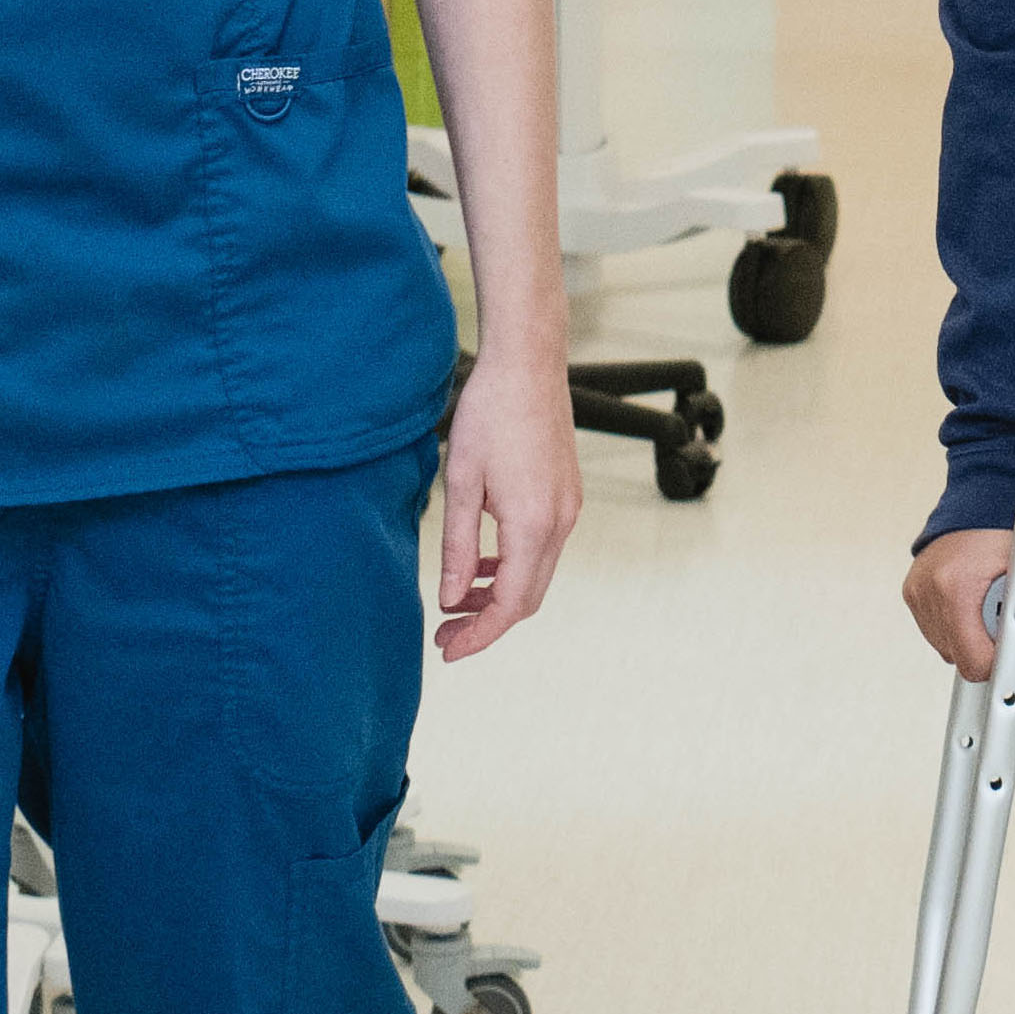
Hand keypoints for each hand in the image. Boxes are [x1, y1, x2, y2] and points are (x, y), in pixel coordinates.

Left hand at [434, 354, 580, 661]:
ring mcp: (568, 508)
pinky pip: (544, 548)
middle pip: (529, 598)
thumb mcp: (461, 483)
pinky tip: (484, 563)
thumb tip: (453, 598)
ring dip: (500, 594)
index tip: (448, 649)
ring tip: (458, 601)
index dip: (479, 635)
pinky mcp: (567, 494)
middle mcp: (560, 522)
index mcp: (533, 524)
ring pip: (537, 574)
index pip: (511, 605)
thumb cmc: (490, 413)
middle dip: (487, 622)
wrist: (527, 363)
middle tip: (445, 633)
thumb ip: (459, 548)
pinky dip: (514, 567)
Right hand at [901, 522, 1014, 680]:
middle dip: (993, 641)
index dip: (1004, 662)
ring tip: (996, 595)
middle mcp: (928, 589)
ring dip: (977, 631)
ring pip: (950, 645)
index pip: (975, 663)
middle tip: (1013, 608)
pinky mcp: (913, 588)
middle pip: (963, 657)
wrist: (992, 484)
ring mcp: (917, 589)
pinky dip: (962, 619)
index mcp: (957, 586)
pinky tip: (980, 593)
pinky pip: (939, 627)